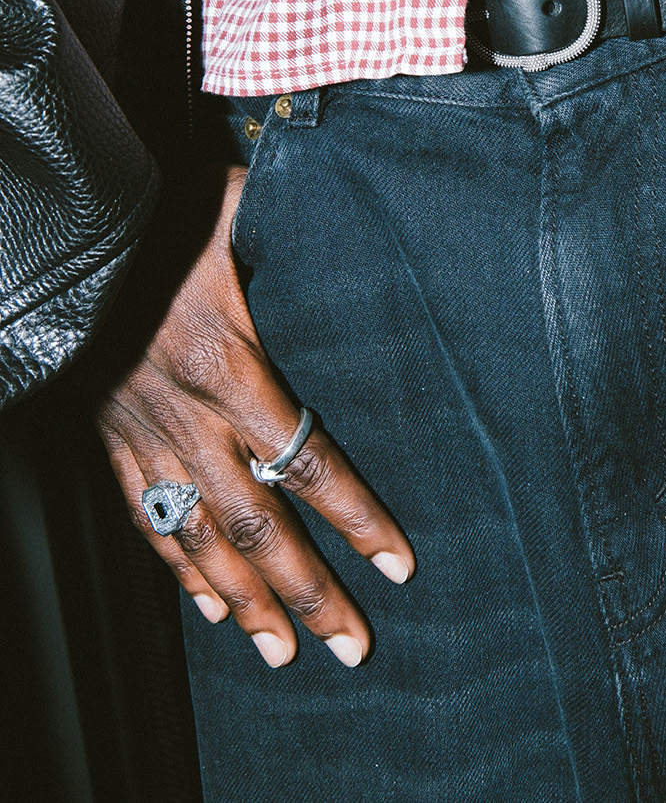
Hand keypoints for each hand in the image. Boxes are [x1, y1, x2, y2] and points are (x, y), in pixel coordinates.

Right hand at [94, 163, 413, 666]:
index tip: (399, 564)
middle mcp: (194, 419)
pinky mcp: (116, 443)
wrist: (68, 242)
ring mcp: (151, 438)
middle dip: (312, 591)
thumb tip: (361, 211)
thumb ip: (301, 225)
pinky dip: (181, 572)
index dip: (358, 519)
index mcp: (234, 369)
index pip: (309, 463)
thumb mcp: (241, 210)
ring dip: (248, 603)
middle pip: (262, 526)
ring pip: (204, 540)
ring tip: (288, 653)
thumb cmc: (161, 220)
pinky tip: (211, 609)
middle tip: (354, 645)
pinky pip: (150, 521)